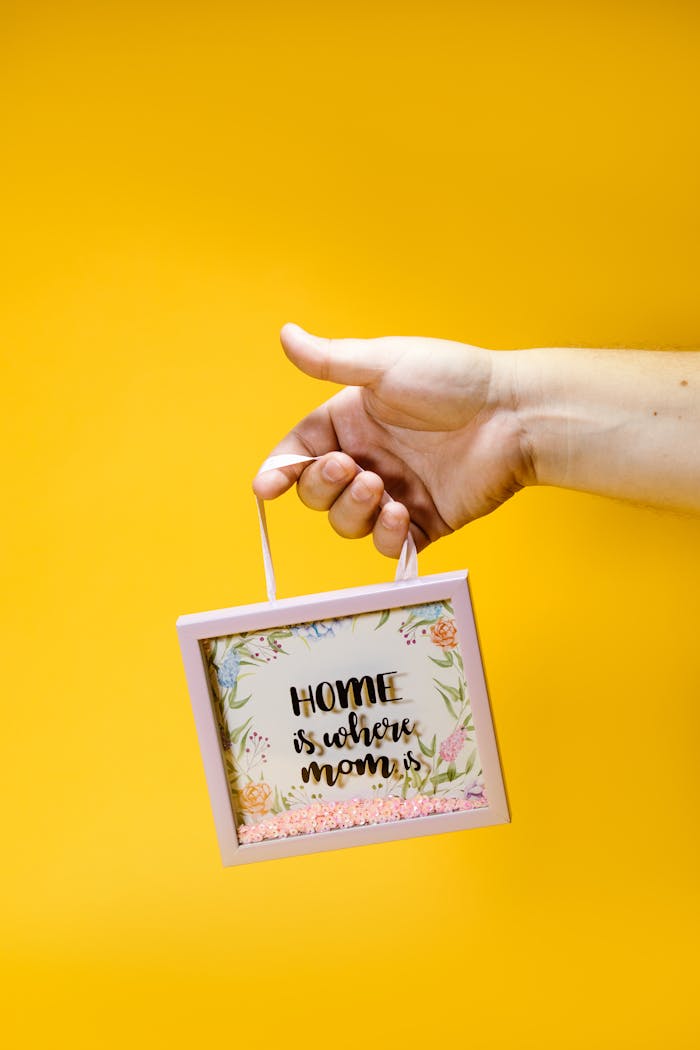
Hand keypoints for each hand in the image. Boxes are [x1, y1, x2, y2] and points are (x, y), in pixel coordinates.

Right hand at [252, 324, 531, 556]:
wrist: (514, 415)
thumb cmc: (454, 379)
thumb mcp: (384, 364)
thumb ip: (331, 360)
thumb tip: (285, 335)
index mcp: (351, 422)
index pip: (299, 452)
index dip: (279, 471)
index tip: (267, 486)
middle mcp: (368, 459)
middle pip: (317, 493)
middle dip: (322, 486)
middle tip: (350, 468)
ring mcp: (394, 493)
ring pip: (346, 523)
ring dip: (351, 511)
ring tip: (378, 487)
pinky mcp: (424, 521)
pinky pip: (388, 545)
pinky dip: (385, 536)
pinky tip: (399, 514)